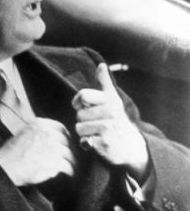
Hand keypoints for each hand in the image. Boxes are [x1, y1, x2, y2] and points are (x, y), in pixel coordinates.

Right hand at [0, 118, 74, 185]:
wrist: (5, 166)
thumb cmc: (11, 154)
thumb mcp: (23, 134)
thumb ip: (38, 133)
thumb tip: (52, 139)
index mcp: (40, 124)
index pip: (60, 128)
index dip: (65, 137)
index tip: (67, 144)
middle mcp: (48, 133)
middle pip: (66, 142)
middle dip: (68, 151)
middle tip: (69, 159)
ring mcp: (53, 146)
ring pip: (69, 154)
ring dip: (70, 162)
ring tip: (70, 168)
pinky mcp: (55, 161)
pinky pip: (68, 166)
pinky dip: (70, 172)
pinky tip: (69, 175)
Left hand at [71, 63, 148, 179]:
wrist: (132, 146)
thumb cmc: (116, 119)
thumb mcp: (112, 100)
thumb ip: (104, 82)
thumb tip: (101, 65)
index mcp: (110, 100)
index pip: (83, 95)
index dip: (78, 102)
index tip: (83, 106)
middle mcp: (111, 113)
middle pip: (79, 114)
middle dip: (84, 120)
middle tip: (96, 123)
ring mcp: (108, 128)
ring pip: (79, 127)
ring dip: (85, 132)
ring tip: (97, 132)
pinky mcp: (104, 143)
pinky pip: (84, 140)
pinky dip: (88, 143)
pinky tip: (99, 142)